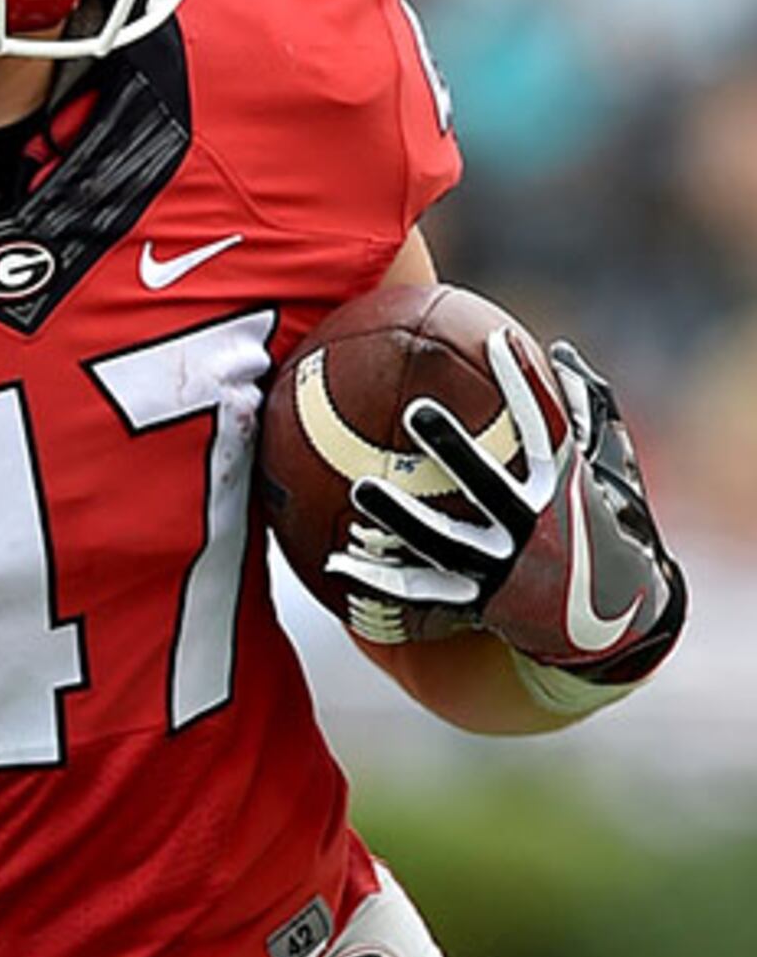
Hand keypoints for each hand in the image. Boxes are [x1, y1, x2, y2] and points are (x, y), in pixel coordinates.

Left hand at [333, 334, 684, 680]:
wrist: (624, 619)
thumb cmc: (613, 525)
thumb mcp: (612, 470)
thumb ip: (590, 411)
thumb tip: (561, 350)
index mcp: (566, 487)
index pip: (545, 427)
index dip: (524, 383)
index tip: (499, 337)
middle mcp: (535, 527)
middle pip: (489, 484)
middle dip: (455, 449)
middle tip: (417, 409)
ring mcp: (506, 567)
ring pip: (445, 541)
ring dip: (401, 517)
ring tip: (362, 489)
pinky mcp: (482, 602)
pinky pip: (422, 591)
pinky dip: (379, 579)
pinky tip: (333, 561)